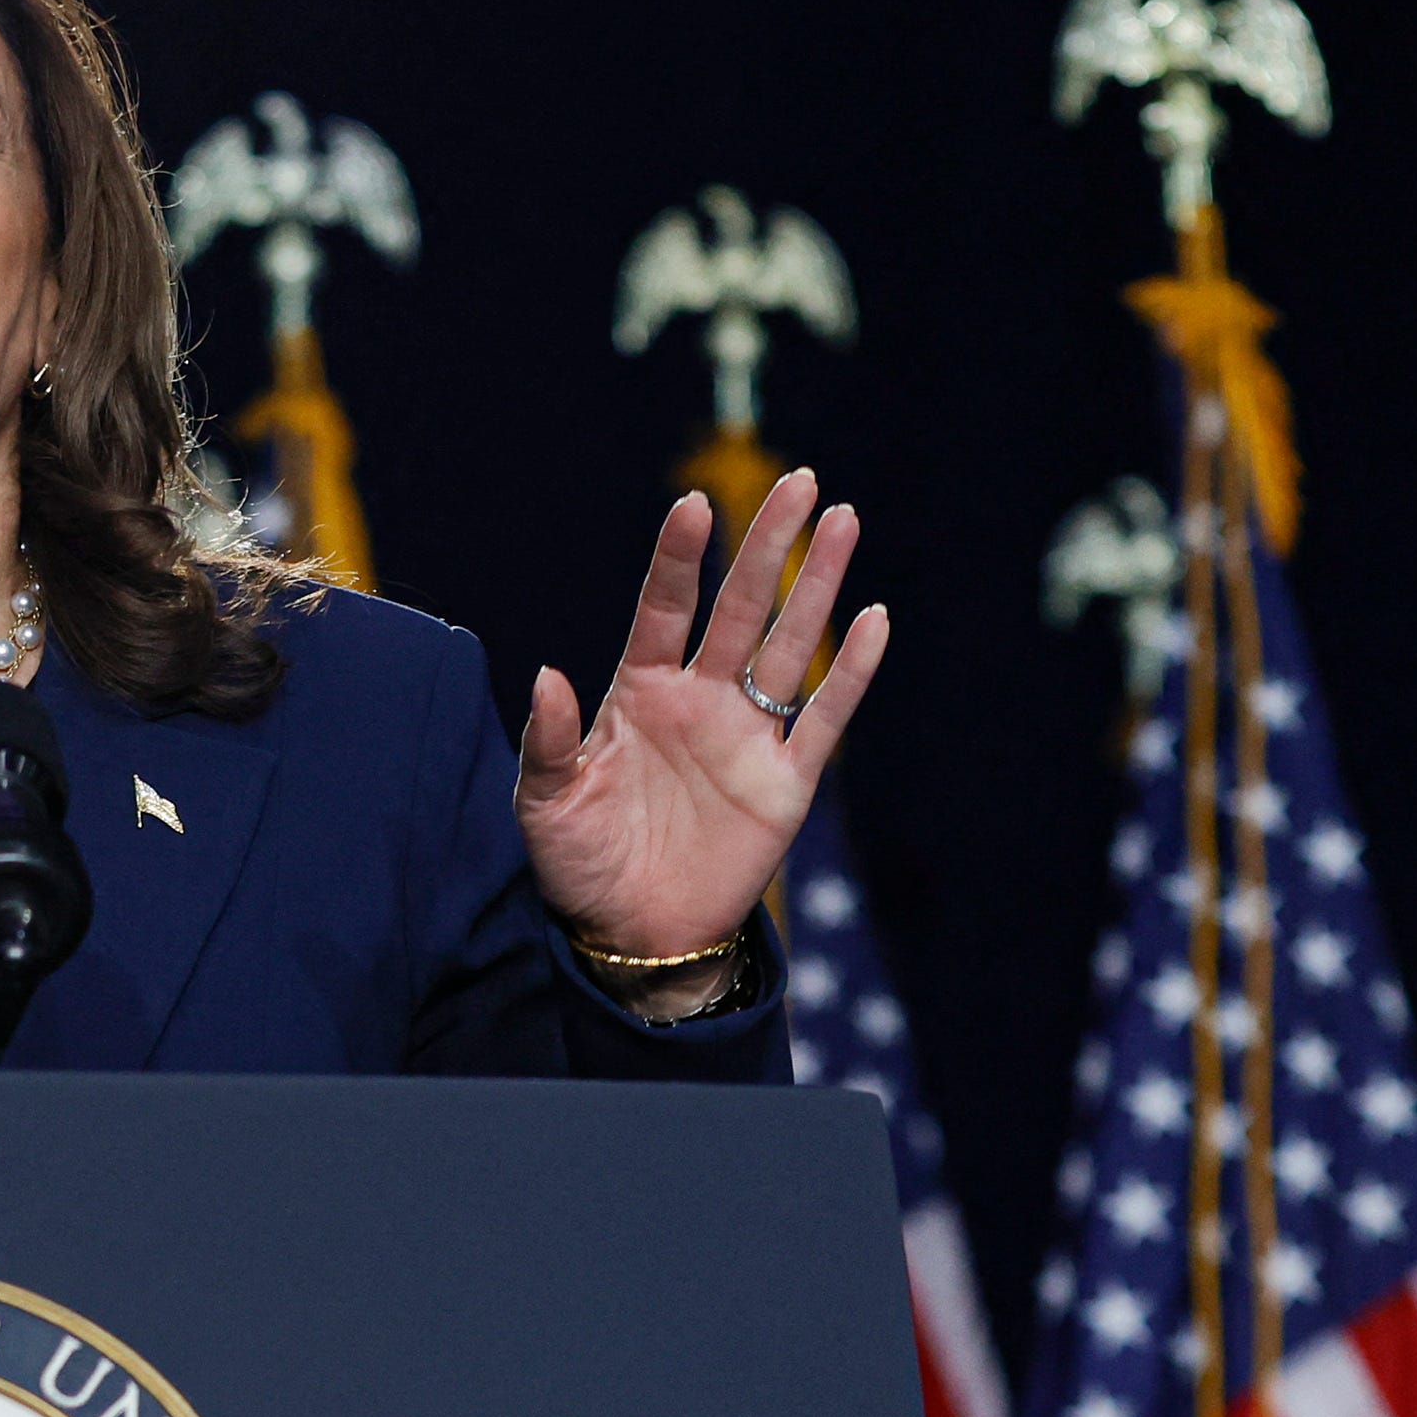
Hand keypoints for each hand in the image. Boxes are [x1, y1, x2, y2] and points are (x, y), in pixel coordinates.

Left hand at [516, 469, 887, 964]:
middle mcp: (699, 700)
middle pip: (740, 608)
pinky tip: (872, 619)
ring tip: (844, 519)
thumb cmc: (578, 863)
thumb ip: (550, 740)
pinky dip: (849, 672)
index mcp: (639, 693)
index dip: (680, 559)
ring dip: (816, 586)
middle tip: (802, 481)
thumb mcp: (545, 803)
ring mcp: (746, 736)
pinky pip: (824, 719)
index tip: (693, 504)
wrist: (631, 935)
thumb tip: (547, 675)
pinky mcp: (784, 783)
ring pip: (788, 645)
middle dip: (769, 545)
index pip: (664, 609)